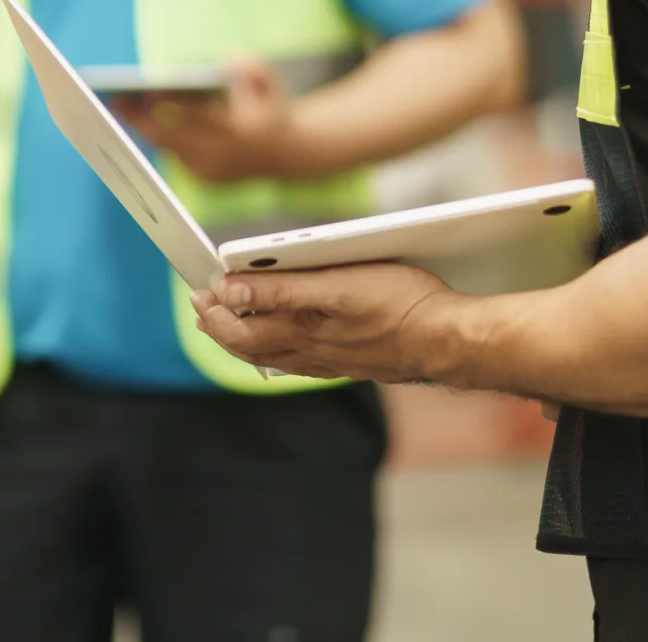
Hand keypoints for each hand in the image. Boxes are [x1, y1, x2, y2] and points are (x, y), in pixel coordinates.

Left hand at [116, 57, 306, 182]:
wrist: (288, 153)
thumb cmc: (272, 110)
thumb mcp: (271, 83)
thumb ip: (253, 68)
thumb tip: (226, 59)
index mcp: (237, 134)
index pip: (195, 117)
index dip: (168, 103)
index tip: (146, 89)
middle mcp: (221, 158)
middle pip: (170, 138)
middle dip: (141, 119)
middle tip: (116, 99)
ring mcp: (211, 174)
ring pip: (169, 148)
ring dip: (146, 127)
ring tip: (120, 105)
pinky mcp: (204, 181)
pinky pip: (175, 155)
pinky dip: (159, 137)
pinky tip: (138, 119)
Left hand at [189, 261, 460, 384]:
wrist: (450, 341)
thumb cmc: (402, 306)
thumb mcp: (337, 285)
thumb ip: (281, 289)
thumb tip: (230, 291)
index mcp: (301, 331)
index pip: (239, 328)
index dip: (214, 311)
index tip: (197, 290)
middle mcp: (310, 352)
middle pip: (250, 346)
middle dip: (220, 326)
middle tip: (202, 306)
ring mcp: (330, 361)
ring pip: (273, 357)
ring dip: (245, 340)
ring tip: (230, 324)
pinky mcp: (350, 363)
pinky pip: (300, 363)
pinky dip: (279, 352)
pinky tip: (283, 347)